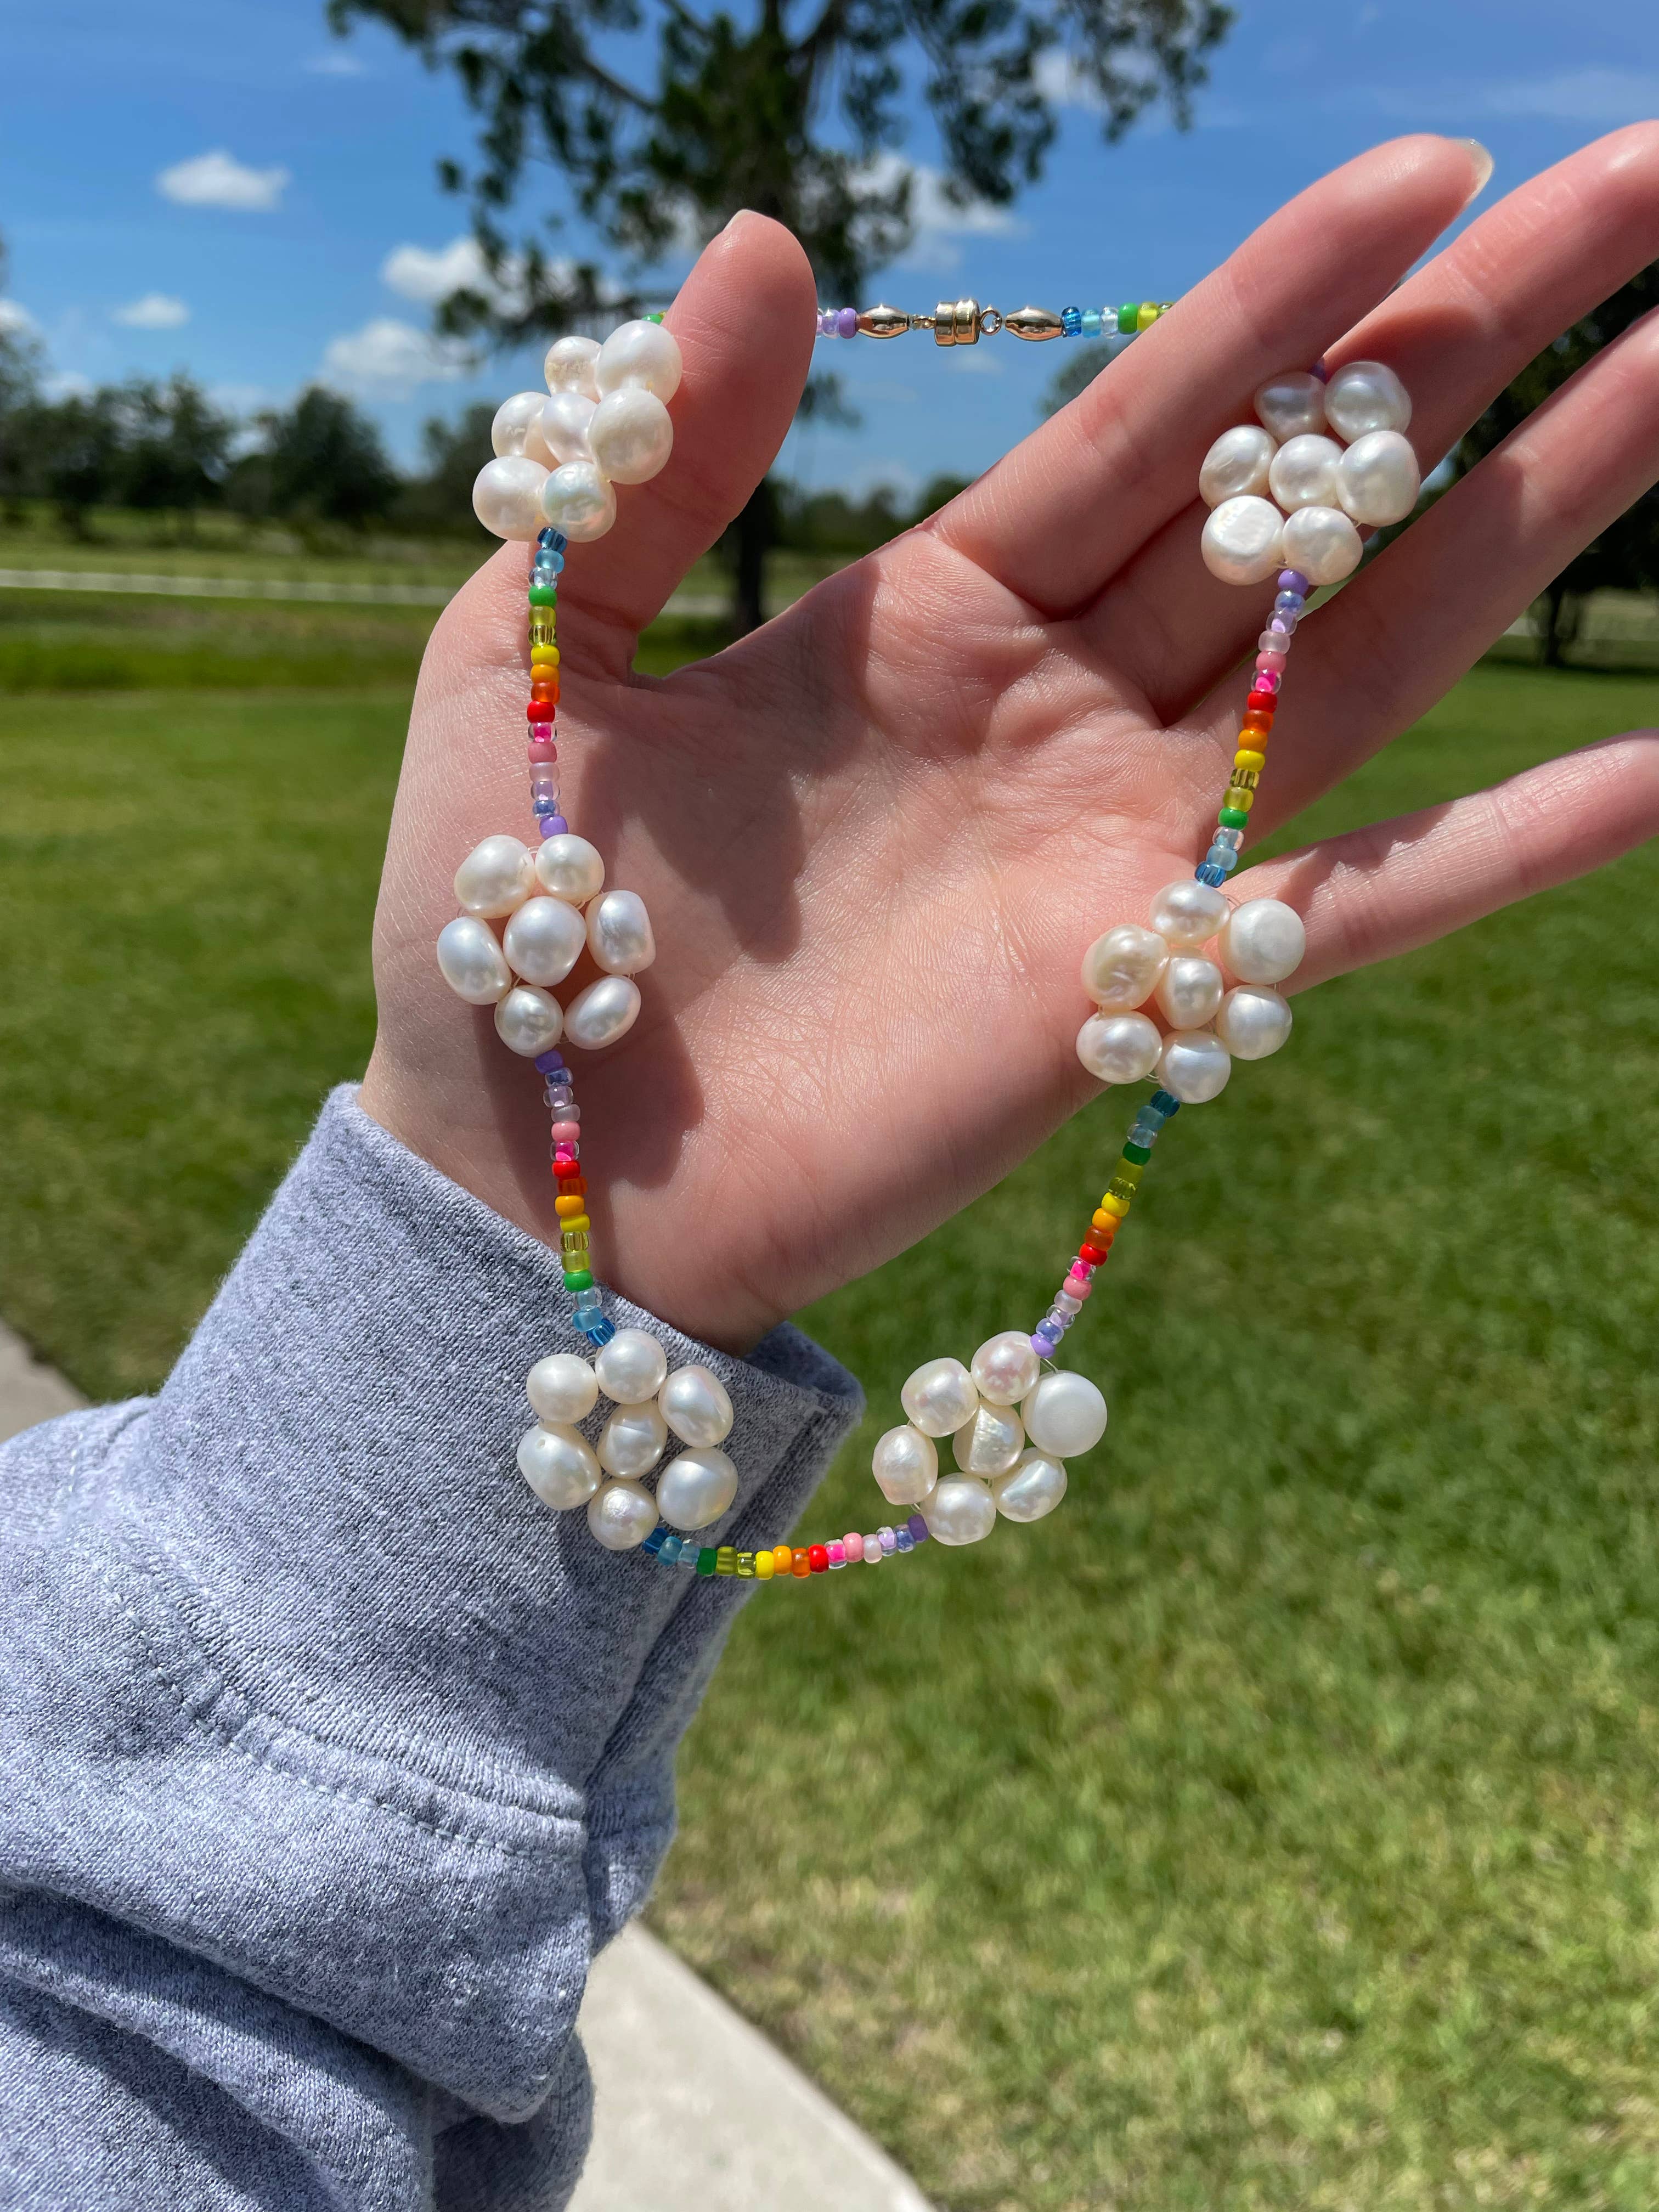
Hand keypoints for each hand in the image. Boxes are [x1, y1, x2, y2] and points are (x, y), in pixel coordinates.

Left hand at [361, 128, 1658, 1352]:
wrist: (523, 1167)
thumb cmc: (510, 920)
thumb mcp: (538, 642)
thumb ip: (664, 458)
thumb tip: (779, 245)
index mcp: (933, 615)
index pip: (1149, 423)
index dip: (1288, 299)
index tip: (1433, 170)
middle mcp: (1058, 715)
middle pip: (1301, 506)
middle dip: (1477, 351)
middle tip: (1654, 187)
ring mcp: (1115, 851)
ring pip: (1369, 654)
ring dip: (1543, 517)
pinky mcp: (1133, 994)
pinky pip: (1357, 905)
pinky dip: (1517, 846)